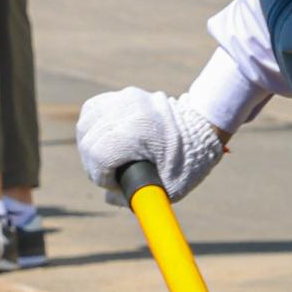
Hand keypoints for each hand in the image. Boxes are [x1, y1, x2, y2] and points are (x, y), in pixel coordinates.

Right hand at [75, 86, 225, 205]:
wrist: (205, 127)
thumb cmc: (190, 160)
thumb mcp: (168, 187)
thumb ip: (135, 197)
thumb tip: (108, 198)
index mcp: (137, 131)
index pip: (98, 156)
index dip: (100, 177)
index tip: (112, 186)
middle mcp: (128, 110)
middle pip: (89, 141)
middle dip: (93, 164)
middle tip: (109, 177)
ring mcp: (125, 98)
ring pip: (87, 124)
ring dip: (89, 145)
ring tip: (104, 160)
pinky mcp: (124, 94)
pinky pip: (93, 110)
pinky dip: (92, 127)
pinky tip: (101, 140)